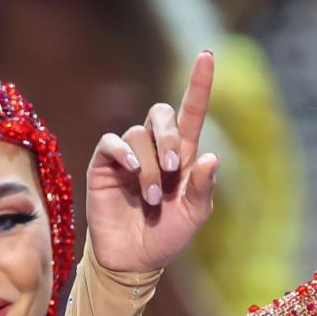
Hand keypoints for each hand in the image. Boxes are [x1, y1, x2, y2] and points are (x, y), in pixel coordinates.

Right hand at [86, 51, 219, 273]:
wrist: (133, 260)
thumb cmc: (166, 236)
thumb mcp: (194, 215)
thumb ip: (203, 188)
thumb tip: (212, 157)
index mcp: (182, 156)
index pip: (191, 112)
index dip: (199, 84)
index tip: (207, 55)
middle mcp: (154, 149)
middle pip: (161, 113)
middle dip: (169, 137)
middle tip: (174, 168)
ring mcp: (128, 155)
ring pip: (138, 136)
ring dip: (149, 167)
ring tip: (151, 199)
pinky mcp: (104, 165)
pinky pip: (112, 144)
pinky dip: (124, 154)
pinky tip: (131, 173)